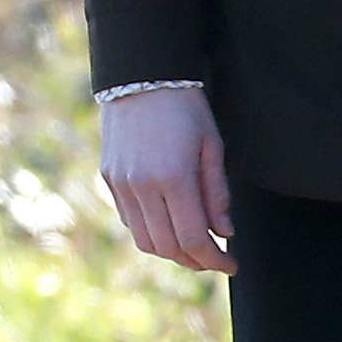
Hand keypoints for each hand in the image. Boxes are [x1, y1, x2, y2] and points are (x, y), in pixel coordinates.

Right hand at [98, 84, 232, 276]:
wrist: (141, 77)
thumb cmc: (186, 108)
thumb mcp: (212, 146)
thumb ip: (217, 194)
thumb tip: (225, 233)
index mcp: (173, 178)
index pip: (193, 239)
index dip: (215, 259)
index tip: (232, 264)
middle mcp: (142, 187)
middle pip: (168, 247)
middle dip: (195, 260)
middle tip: (217, 258)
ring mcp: (121, 185)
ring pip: (146, 240)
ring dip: (172, 252)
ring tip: (195, 246)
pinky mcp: (110, 179)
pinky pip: (130, 221)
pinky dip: (152, 233)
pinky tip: (170, 224)